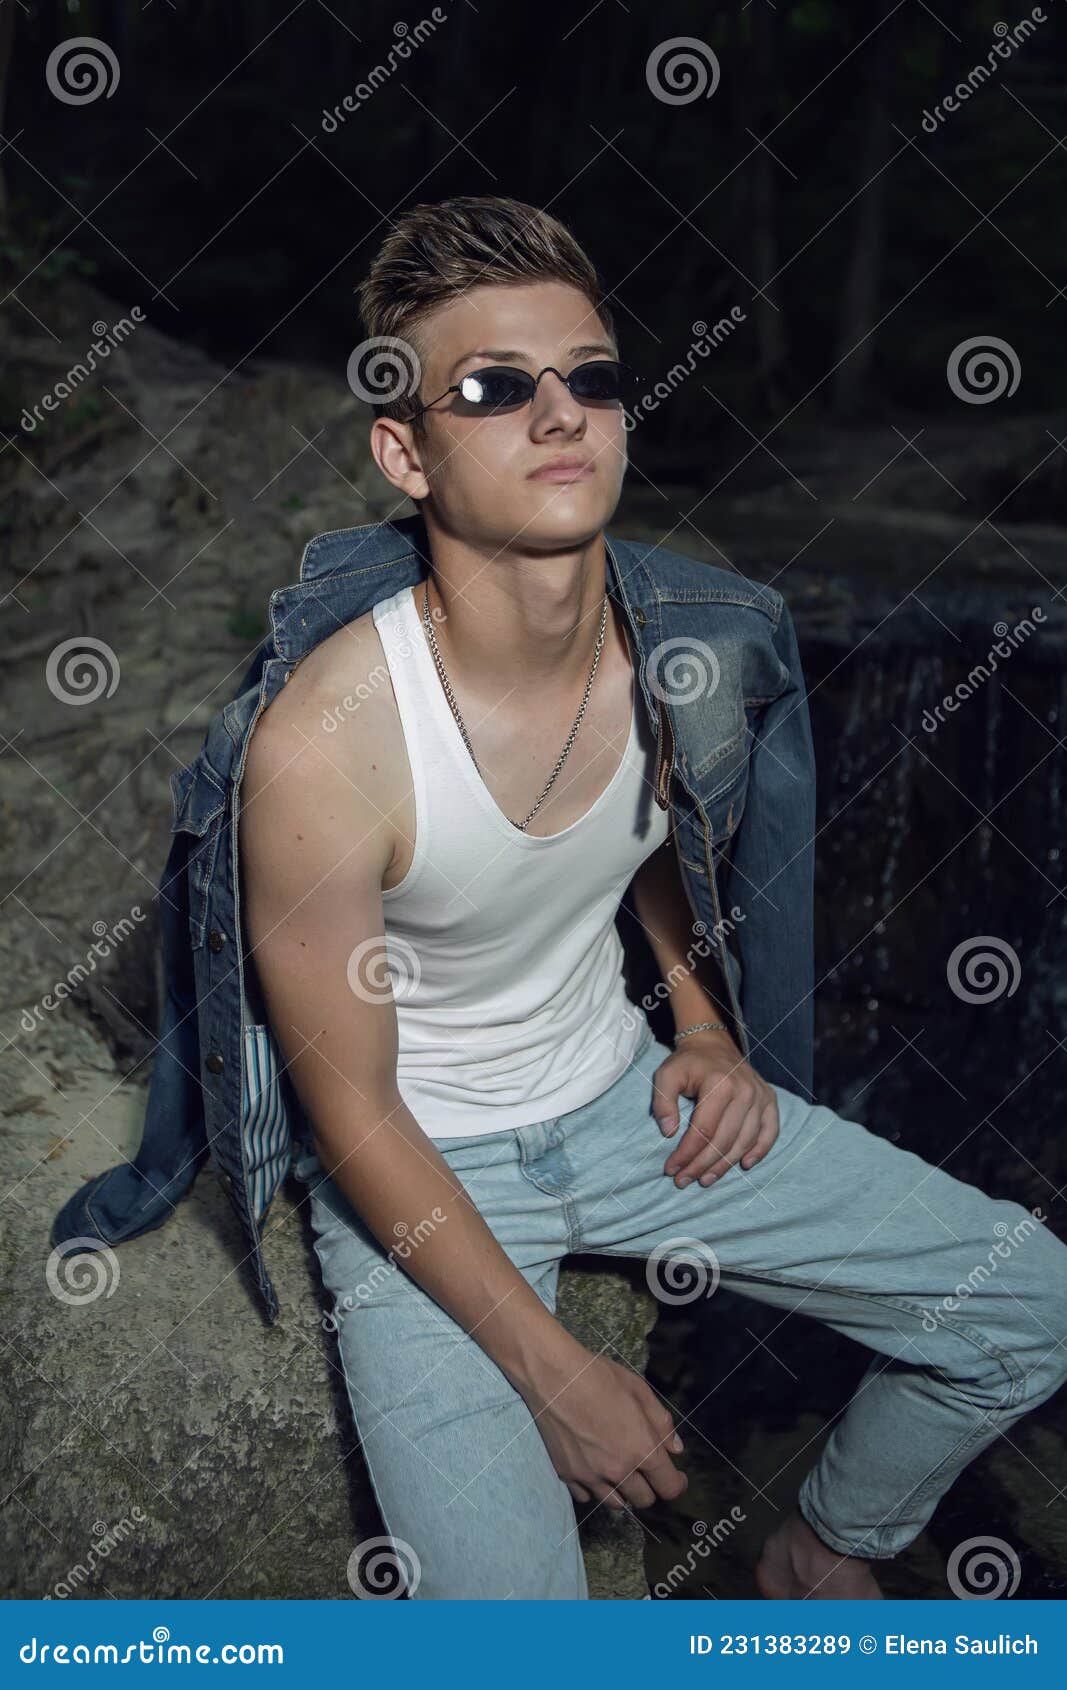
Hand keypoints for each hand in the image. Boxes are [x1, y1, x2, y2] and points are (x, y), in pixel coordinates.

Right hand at [522, 1348, 687, 1510]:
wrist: (553, 1375)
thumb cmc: (599, 1376)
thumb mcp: (639, 1390)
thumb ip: (661, 1423)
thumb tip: (675, 1449)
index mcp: (641, 1449)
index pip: (668, 1487)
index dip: (677, 1484)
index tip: (676, 1477)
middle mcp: (618, 1470)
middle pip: (643, 1500)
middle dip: (650, 1488)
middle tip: (646, 1470)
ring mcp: (590, 1476)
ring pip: (616, 1504)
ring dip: (623, 1492)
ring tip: (620, 1472)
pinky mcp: (566, 1474)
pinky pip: (587, 1496)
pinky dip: (594, 1488)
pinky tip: (594, 1469)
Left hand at [653, 1030, 779, 1187]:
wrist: (713, 1044)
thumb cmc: (688, 1063)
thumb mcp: (666, 1075)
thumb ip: (662, 1102)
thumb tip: (669, 1132)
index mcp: (719, 1085)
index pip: (703, 1131)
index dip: (686, 1155)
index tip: (671, 1169)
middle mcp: (745, 1091)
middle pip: (723, 1141)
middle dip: (701, 1166)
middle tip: (683, 1181)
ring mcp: (760, 1096)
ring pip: (744, 1142)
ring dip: (724, 1166)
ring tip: (705, 1179)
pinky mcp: (769, 1100)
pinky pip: (770, 1132)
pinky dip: (760, 1151)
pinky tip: (744, 1165)